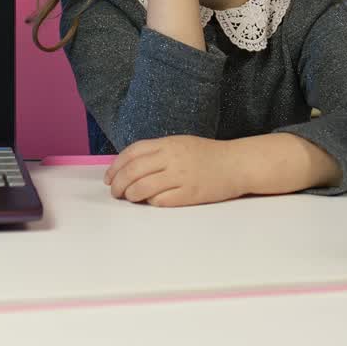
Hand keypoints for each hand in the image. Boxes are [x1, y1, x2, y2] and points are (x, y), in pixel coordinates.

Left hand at [103, 135, 243, 206]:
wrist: (237, 163)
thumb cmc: (208, 155)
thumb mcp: (180, 144)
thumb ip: (157, 152)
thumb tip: (130, 167)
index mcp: (168, 144)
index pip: (132, 153)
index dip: (116, 166)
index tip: (109, 177)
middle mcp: (172, 158)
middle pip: (133, 171)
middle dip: (118, 183)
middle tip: (114, 192)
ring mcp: (181, 176)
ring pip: (143, 187)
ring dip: (131, 194)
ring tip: (129, 198)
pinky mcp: (190, 194)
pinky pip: (162, 200)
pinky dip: (151, 202)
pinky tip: (150, 202)